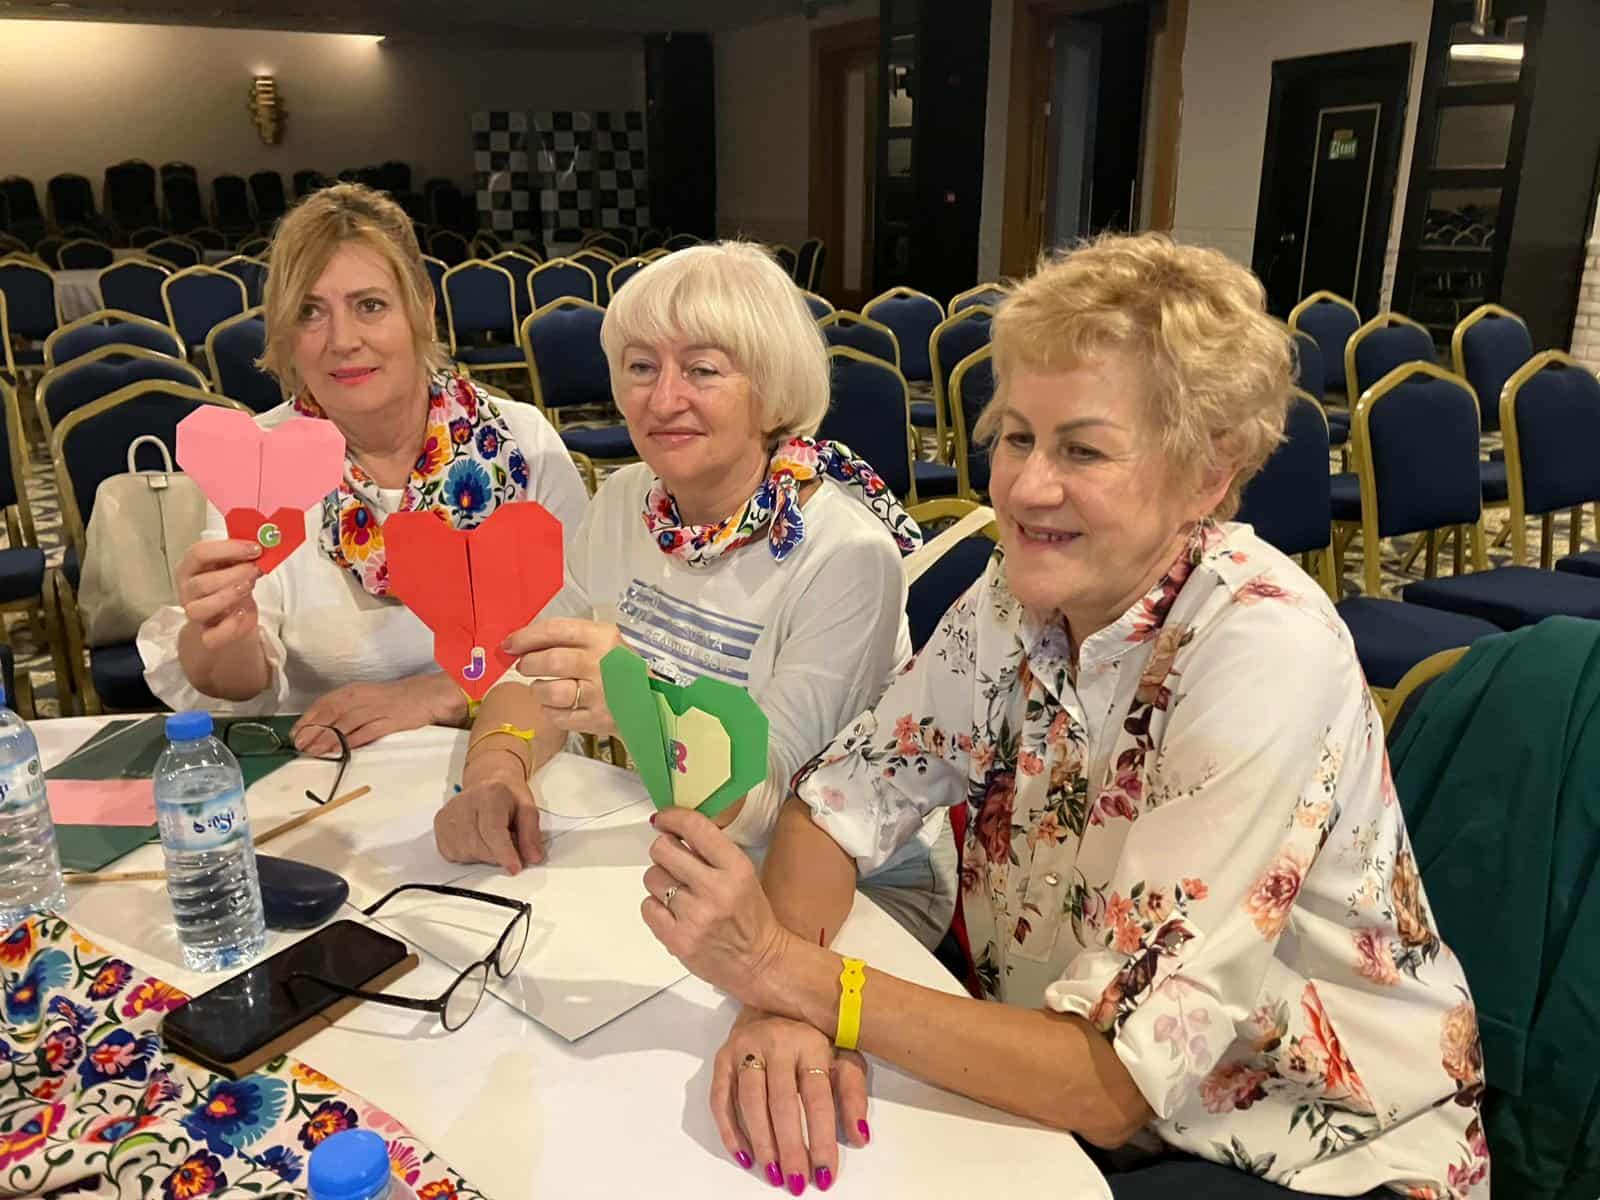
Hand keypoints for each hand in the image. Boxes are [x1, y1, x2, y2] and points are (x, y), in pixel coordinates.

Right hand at [175, 539, 262, 649]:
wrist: (229, 615)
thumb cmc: (229, 583)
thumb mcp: (233, 566)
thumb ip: (242, 556)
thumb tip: (264, 545)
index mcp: (190, 567)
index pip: (198, 553)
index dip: (228, 549)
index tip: (255, 549)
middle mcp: (188, 591)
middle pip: (200, 583)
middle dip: (233, 574)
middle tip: (255, 569)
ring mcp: (195, 614)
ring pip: (199, 609)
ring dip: (228, 596)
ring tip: (249, 587)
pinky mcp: (207, 636)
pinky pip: (212, 637)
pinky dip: (231, 625)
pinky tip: (244, 612)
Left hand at [293, 674, 466, 753]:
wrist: (425, 695)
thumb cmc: (393, 699)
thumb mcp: (365, 698)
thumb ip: (345, 711)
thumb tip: (321, 728)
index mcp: (353, 691)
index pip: (324, 704)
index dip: (308, 719)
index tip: (295, 734)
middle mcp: (361, 698)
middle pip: (331, 715)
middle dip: (313, 732)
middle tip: (300, 747)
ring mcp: (375, 710)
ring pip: (344, 725)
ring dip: (327, 739)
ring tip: (313, 752)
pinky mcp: (389, 722)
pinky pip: (365, 733)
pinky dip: (350, 742)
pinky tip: (339, 752)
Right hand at [434, 764, 543, 874]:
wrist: (488, 782)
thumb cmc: (506, 796)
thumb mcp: (527, 809)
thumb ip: (531, 834)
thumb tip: (532, 857)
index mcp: (489, 794)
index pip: (493, 830)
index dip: (504, 853)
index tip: (514, 868)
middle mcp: (464, 802)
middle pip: (478, 845)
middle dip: (497, 855)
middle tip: (507, 843)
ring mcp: (448, 814)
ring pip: (465, 852)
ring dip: (483, 854)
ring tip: (490, 837)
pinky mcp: (439, 825)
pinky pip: (453, 854)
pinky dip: (468, 854)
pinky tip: (476, 839)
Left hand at [502, 617, 621, 735]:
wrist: (650, 705)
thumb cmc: (620, 670)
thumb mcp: (604, 643)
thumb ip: (569, 640)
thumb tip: (522, 642)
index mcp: (603, 638)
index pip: (555, 630)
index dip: (526, 637)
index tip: (509, 644)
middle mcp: (601, 664)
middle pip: (549, 661)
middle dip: (528, 664)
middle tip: (524, 666)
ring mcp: (599, 694)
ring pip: (549, 691)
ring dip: (537, 689)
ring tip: (542, 688)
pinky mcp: (595, 719)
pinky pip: (557, 716)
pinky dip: (550, 711)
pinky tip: (557, 705)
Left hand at [639, 807, 789, 1009]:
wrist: (759, 962)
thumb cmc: (750, 917)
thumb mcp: (743, 874)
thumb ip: (711, 852)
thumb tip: (676, 830)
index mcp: (736, 868)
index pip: (695, 827)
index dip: (673, 817)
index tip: (665, 819)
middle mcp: (715, 889)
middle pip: (663, 850)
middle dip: (663, 850)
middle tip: (671, 858)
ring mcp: (694, 916)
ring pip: (652, 878)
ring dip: (660, 881)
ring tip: (677, 892)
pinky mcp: (677, 939)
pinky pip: (647, 907)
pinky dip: (656, 907)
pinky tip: (673, 912)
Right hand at [712, 1008, 869, 1190]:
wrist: (774, 996)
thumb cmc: (813, 1033)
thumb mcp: (843, 1054)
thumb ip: (852, 1093)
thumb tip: (859, 1136)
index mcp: (811, 1043)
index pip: (817, 1097)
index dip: (821, 1137)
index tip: (825, 1171)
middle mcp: (776, 1043)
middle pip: (781, 1102)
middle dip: (789, 1147)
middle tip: (796, 1180)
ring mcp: (746, 1048)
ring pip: (749, 1101)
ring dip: (760, 1142)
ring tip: (773, 1173)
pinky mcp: (723, 1058)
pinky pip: (720, 1099)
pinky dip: (729, 1130)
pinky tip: (744, 1155)